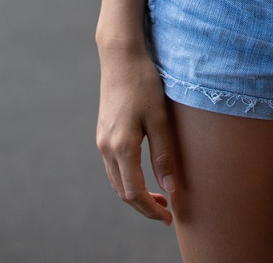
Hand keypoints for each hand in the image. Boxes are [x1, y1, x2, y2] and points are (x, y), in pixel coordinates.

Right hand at [96, 42, 175, 222]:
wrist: (120, 55)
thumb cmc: (143, 82)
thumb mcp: (159, 117)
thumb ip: (163, 154)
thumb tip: (171, 187)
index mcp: (121, 146)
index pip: (134, 193)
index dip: (151, 210)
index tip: (169, 218)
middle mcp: (106, 147)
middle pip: (122, 191)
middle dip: (143, 206)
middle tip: (167, 212)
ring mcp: (101, 139)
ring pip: (116, 180)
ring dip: (135, 193)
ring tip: (159, 197)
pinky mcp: (103, 131)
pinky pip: (113, 166)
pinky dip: (127, 179)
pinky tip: (143, 174)